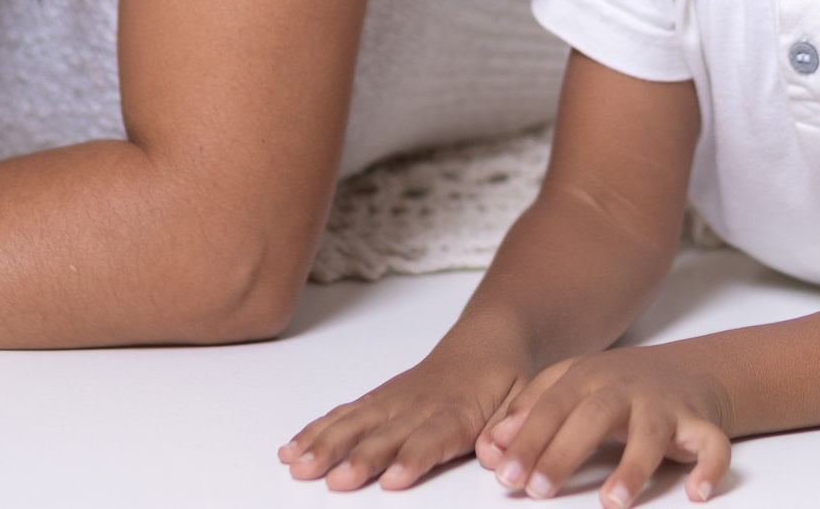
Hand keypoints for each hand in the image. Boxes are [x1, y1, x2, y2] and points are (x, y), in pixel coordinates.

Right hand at [281, 339, 533, 491]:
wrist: (489, 340)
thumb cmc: (509, 378)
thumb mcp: (527, 400)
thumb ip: (512, 427)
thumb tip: (498, 454)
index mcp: (460, 409)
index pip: (434, 436)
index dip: (412, 457)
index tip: (391, 479)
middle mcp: (421, 404)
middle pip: (385, 433)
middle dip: (357, 457)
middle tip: (332, 480)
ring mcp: (395, 399)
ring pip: (356, 421)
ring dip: (326, 443)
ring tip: (297, 464)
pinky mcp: (380, 398)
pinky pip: (346, 413)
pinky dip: (318, 429)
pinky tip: (292, 447)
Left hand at [480, 345, 731, 506]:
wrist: (689, 370)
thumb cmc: (617, 388)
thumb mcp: (572, 388)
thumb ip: (532, 411)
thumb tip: (492, 446)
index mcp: (588, 378)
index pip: (551, 406)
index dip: (527, 439)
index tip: (505, 474)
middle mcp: (626, 387)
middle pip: (592, 415)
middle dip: (563, 452)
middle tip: (538, 488)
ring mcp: (665, 405)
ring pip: (650, 433)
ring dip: (632, 467)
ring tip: (613, 502)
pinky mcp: (701, 423)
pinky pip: (712, 444)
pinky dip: (710, 467)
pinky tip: (697, 493)